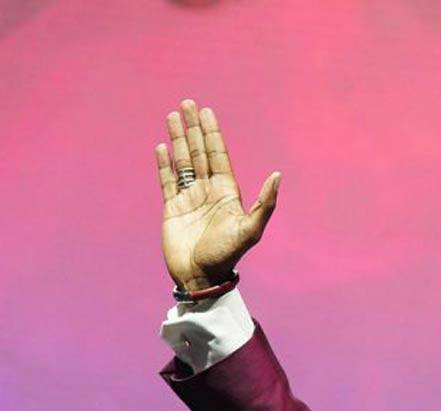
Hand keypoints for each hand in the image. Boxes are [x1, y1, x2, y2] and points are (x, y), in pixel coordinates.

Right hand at [155, 99, 279, 291]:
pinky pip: (167, 180)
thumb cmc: (227, 255)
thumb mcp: (251, 229)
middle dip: (194, 128)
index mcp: (227, 192)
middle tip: (188, 103)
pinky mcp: (172, 208)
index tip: (207, 112)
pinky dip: (164, 163)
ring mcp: (189, 198)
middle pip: (199, 152)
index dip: (212, 133)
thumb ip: (265, 203)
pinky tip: (162, 146)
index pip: (218, 155)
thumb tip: (278, 175)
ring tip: (173, 115)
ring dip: (178, 139)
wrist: (201, 276)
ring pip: (182, 161)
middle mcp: (208, 191)